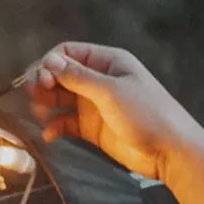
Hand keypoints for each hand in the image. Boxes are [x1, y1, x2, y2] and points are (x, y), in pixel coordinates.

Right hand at [24, 42, 203, 180]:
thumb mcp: (111, 91)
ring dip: (46, 104)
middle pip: (61, 75)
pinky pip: (66, 122)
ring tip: (39, 114)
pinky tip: (49, 134)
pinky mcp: (92, 128)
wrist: (170, 150)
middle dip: (44, 83)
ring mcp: (95, 104)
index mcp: (107, 62)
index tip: (42, 79)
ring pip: (60, 98)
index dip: (51, 63)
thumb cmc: (147, 113)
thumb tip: (48, 61)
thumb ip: (78, 77)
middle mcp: (99, 80)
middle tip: (34, 96)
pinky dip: (55, 126)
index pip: (68, 52)